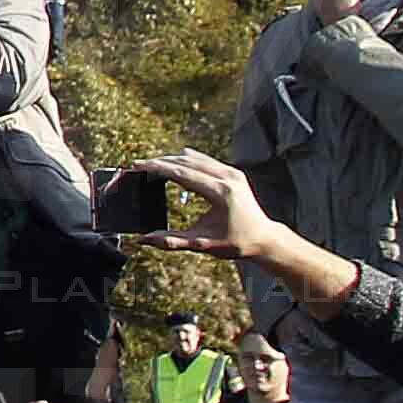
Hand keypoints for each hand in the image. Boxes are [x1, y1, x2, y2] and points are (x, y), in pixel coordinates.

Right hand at [132, 148, 342, 303]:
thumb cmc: (235, 243)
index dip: (157, 168)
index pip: (182, 173)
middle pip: (186, 160)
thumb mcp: (202, 245)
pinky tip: (173, 164)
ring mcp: (232, 173)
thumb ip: (171, 241)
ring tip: (152, 165)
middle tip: (140, 165)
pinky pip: (205, 160)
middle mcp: (227, 178)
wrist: (263, 237)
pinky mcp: (233, 172)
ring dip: (172, 159)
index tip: (138, 165)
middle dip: (161, 161)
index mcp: (220, 193)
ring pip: (195, 157)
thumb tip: (143, 240)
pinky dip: (186, 161)